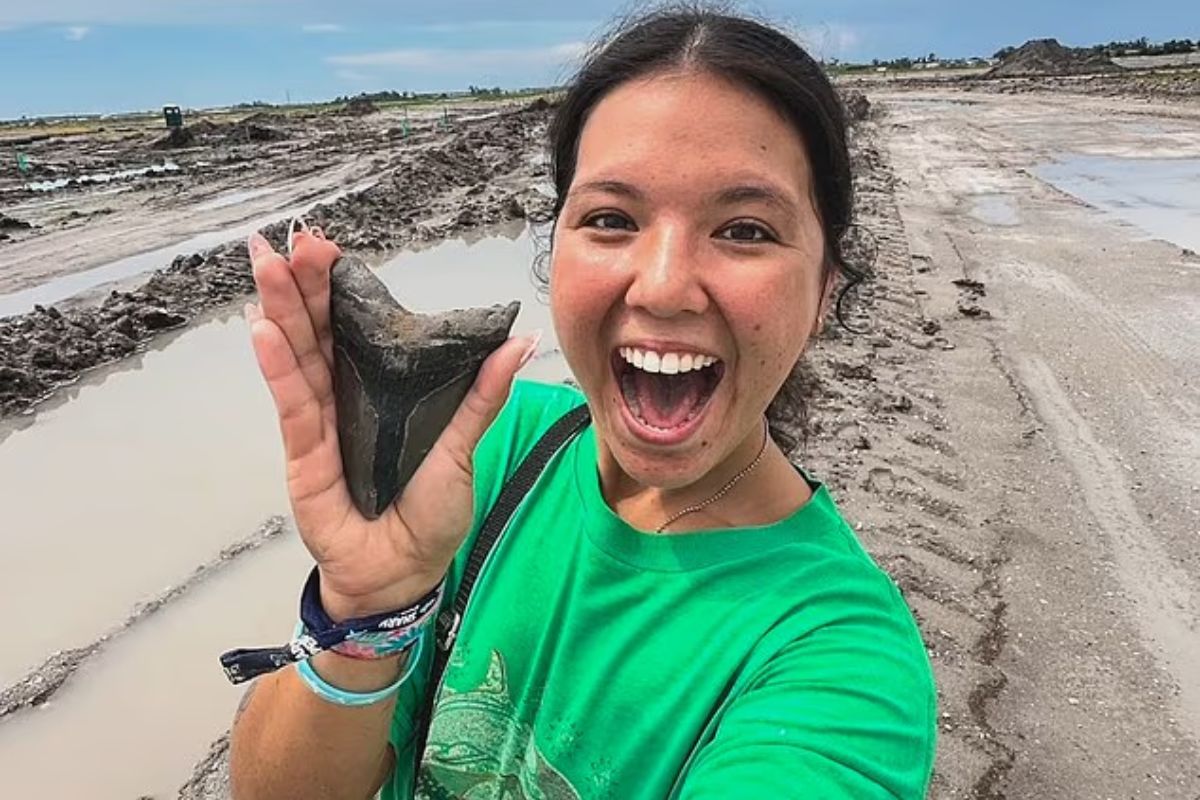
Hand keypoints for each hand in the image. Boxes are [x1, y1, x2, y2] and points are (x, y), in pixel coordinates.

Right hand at [245, 229, 536, 620]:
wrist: (405, 573)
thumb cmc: (432, 512)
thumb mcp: (465, 447)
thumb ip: (483, 395)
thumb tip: (519, 341)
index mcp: (381, 389)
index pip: (353, 326)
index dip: (338, 286)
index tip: (326, 243)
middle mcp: (345, 397)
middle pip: (318, 331)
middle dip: (303, 285)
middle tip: (292, 239)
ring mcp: (320, 424)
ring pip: (298, 357)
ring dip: (281, 311)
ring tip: (268, 265)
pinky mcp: (305, 456)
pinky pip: (293, 406)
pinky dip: (279, 370)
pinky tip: (265, 331)